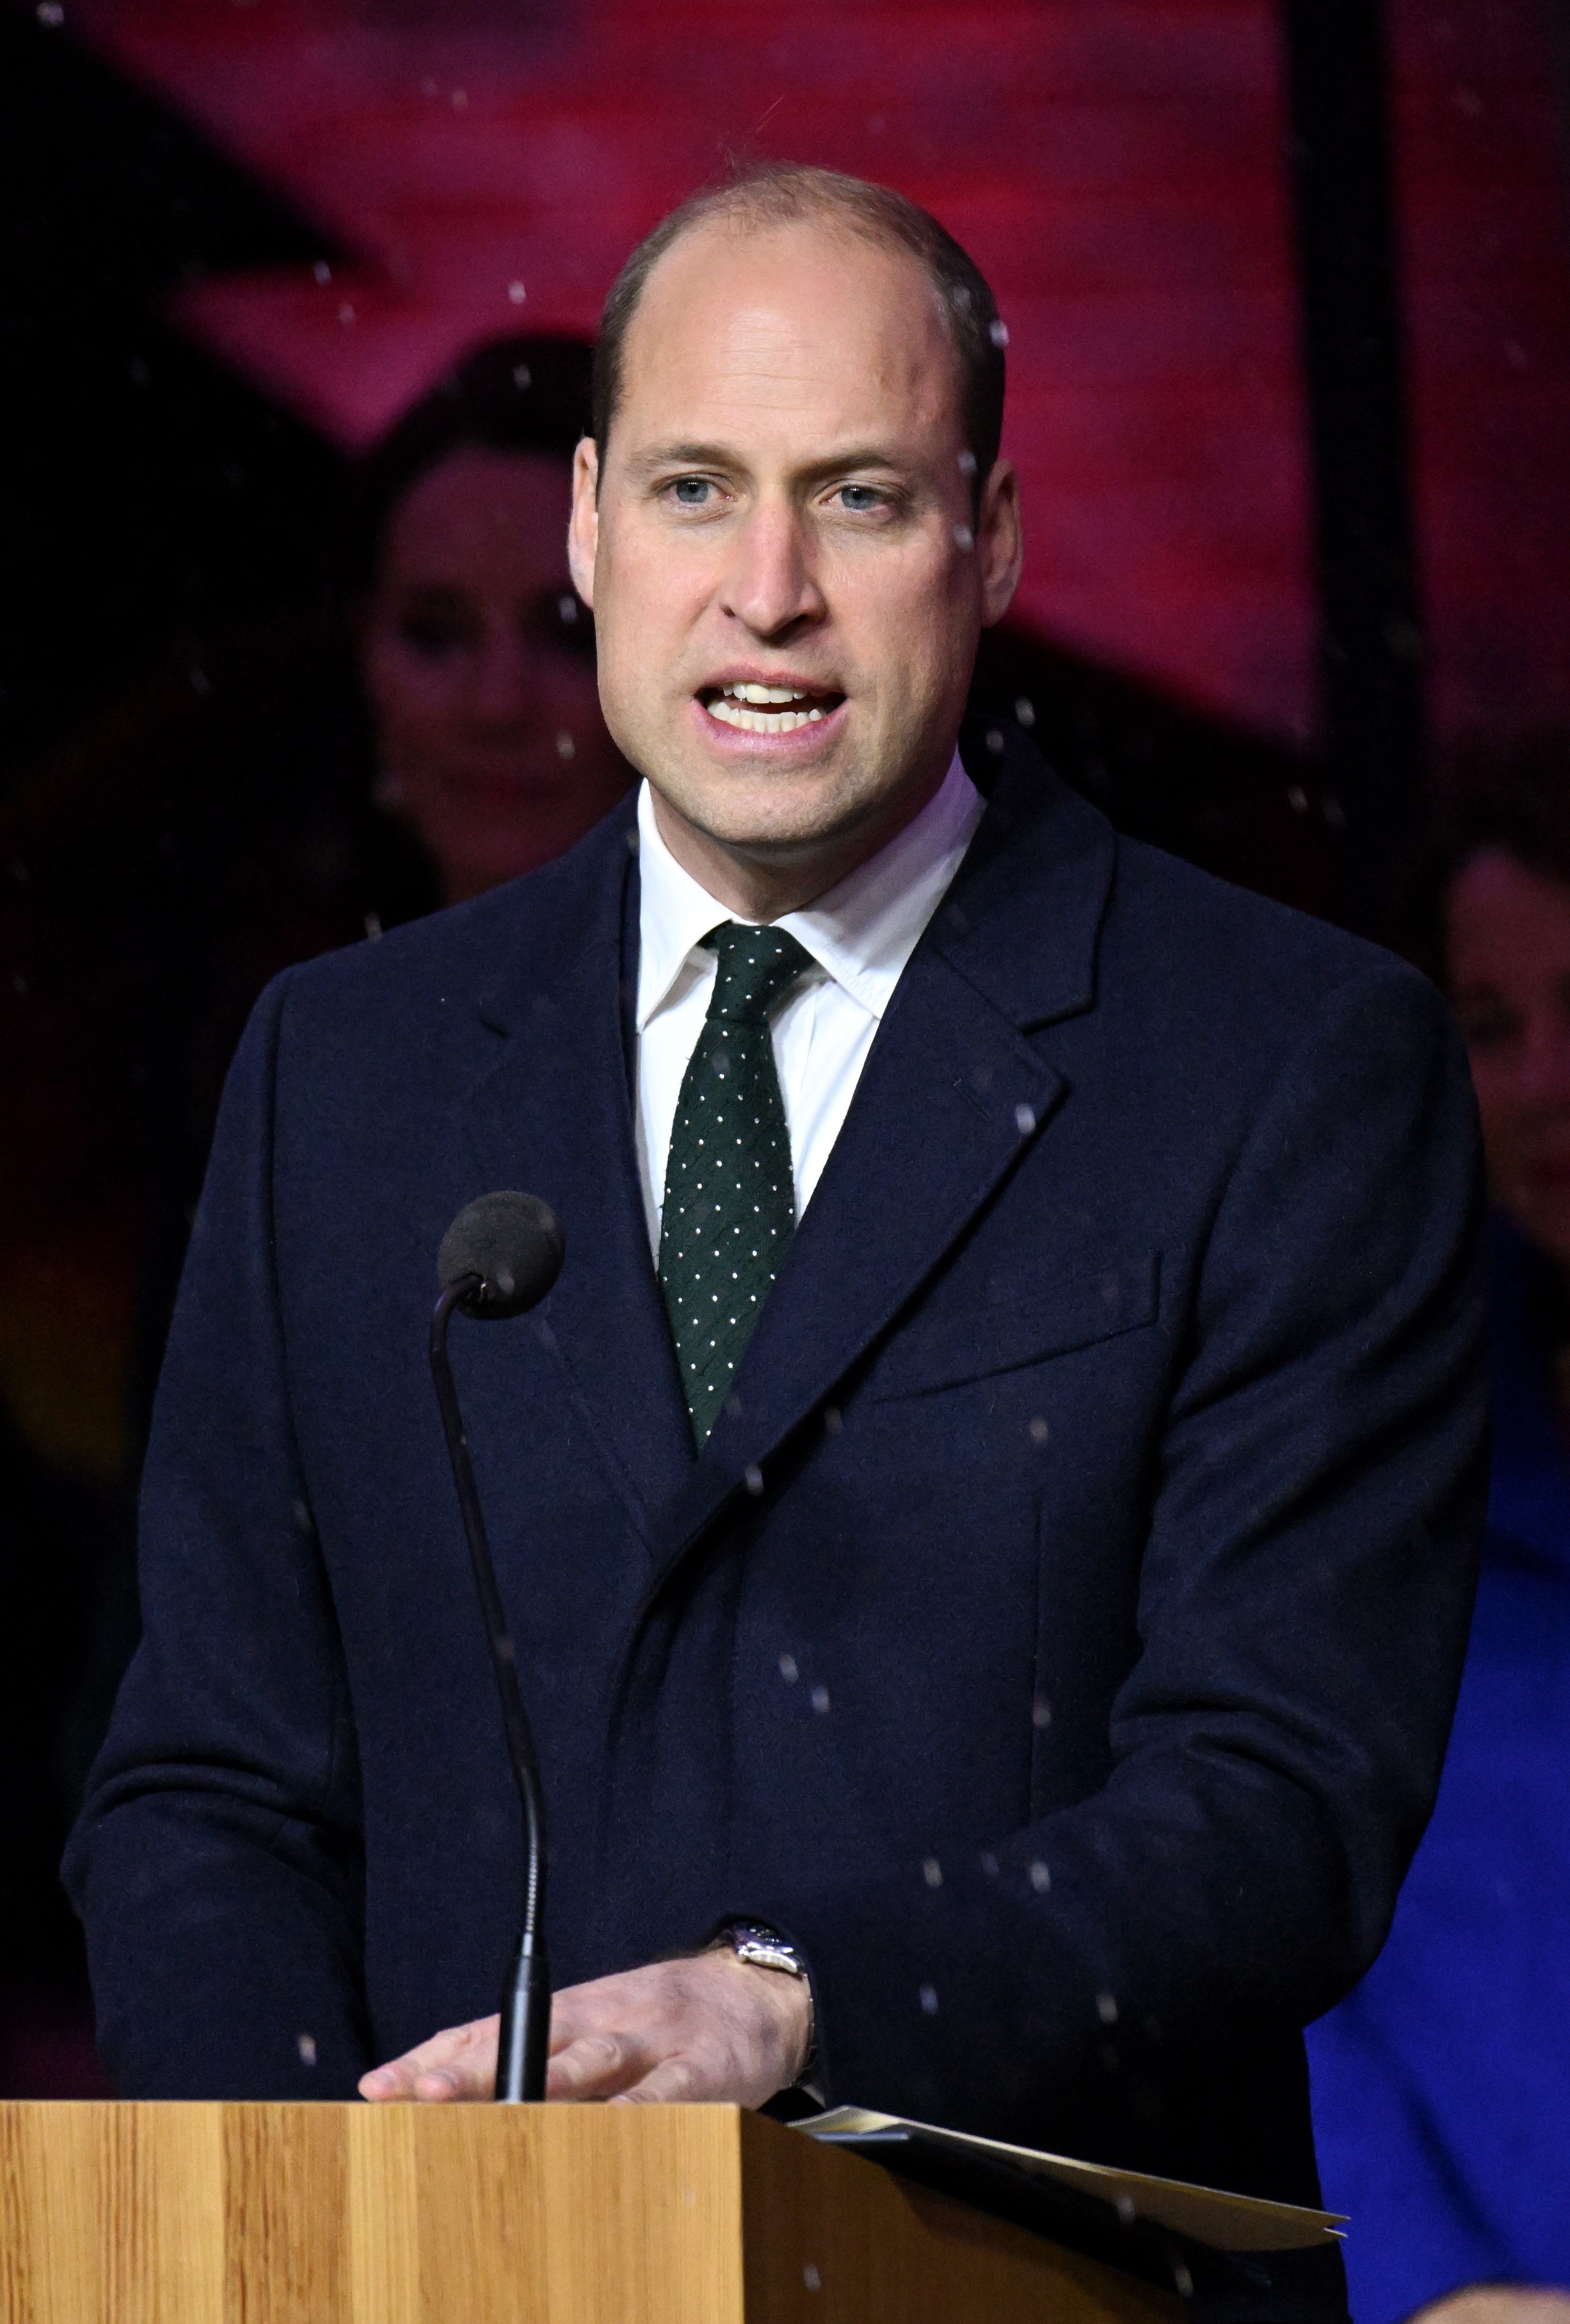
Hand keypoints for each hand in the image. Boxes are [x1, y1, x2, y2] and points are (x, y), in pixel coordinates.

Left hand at [358, 1948, 810, 2106]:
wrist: (754, 1995)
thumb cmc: (654, 2024)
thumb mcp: (588, 2026)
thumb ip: (517, 2053)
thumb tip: (416, 2085)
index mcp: (566, 2012)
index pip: (485, 2033)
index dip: (432, 2060)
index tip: (379, 2087)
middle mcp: (600, 2018)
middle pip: (526, 2042)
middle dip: (472, 2072)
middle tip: (421, 2095)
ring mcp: (651, 2040)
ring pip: (591, 2061)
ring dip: (545, 2086)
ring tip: (500, 2111)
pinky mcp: (702, 2068)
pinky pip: (665, 2093)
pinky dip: (637, 2110)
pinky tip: (610, 2128)